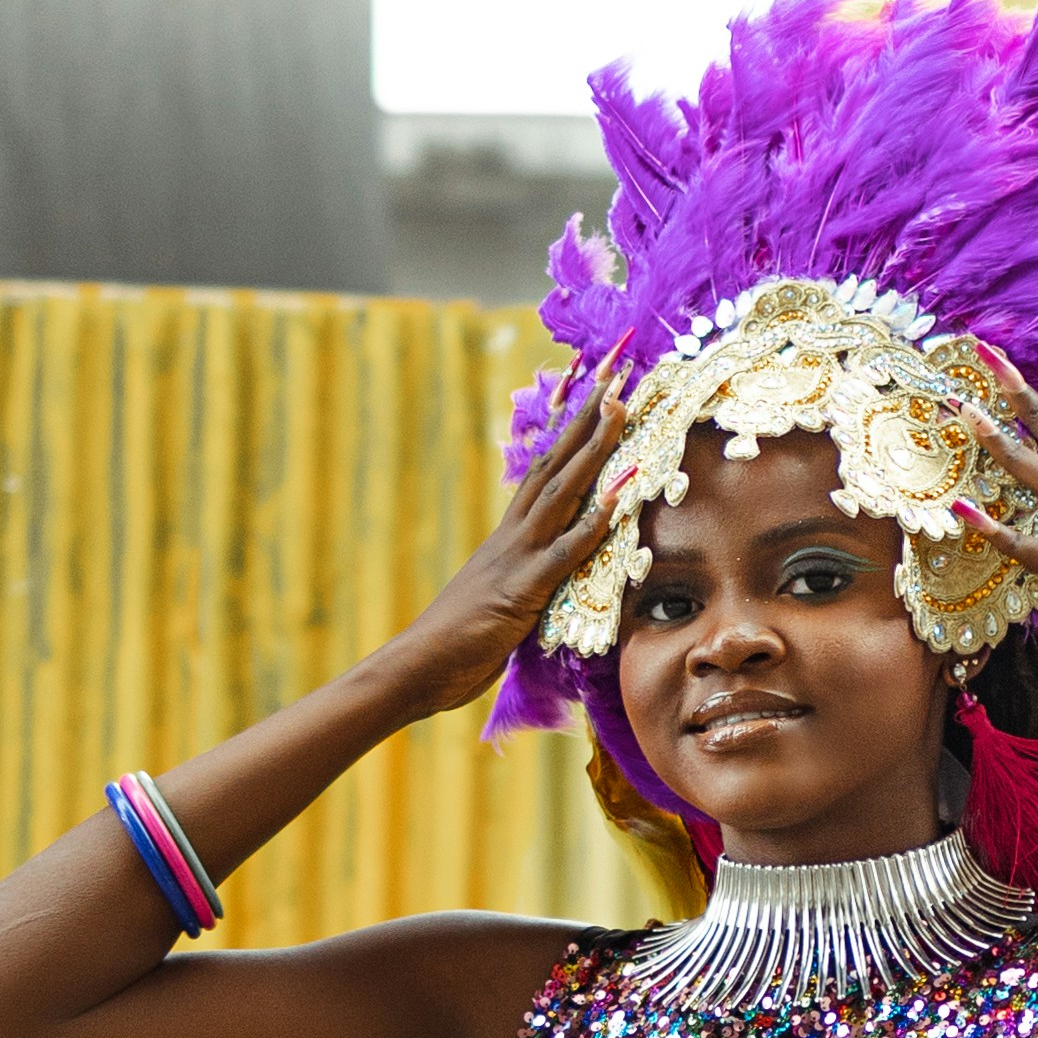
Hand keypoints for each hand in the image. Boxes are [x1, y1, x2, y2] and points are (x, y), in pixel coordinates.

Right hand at [389, 377, 625, 715]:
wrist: (417, 666)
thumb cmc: (458, 644)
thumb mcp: (503, 601)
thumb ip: (529, 580)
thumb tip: (554, 574)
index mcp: (510, 536)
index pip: (547, 471)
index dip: (573, 432)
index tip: (599, 393)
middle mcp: (514, 535)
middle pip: (556, 464)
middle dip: (588, 417)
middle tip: (617, 371)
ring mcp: (517, 558)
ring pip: (562, 492)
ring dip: (594, 449)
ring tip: (620, 407)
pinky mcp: (522, 590)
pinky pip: (564, 552)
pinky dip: (594, 524)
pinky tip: (621, 496)